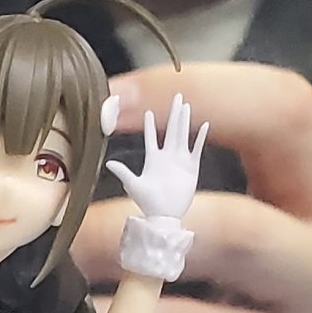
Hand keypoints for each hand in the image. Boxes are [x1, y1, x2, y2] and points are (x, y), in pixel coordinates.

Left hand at [107, 91, 207, 221]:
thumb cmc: (148, 203)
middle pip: (171, 129)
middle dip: (174, 113)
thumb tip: (108, 163)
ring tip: (186, 106)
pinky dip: (200, 137)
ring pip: (184, 135)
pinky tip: (203, 125)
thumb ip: (123, 172)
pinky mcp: (191, 167)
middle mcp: (167, 157)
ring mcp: (180, 161)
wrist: (164, 215)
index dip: (150, 125)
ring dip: (185, 120)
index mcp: (153, 160)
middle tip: (177, 96)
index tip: (149, 112)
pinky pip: (197, 149)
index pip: (151, 138)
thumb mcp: (133, 185)